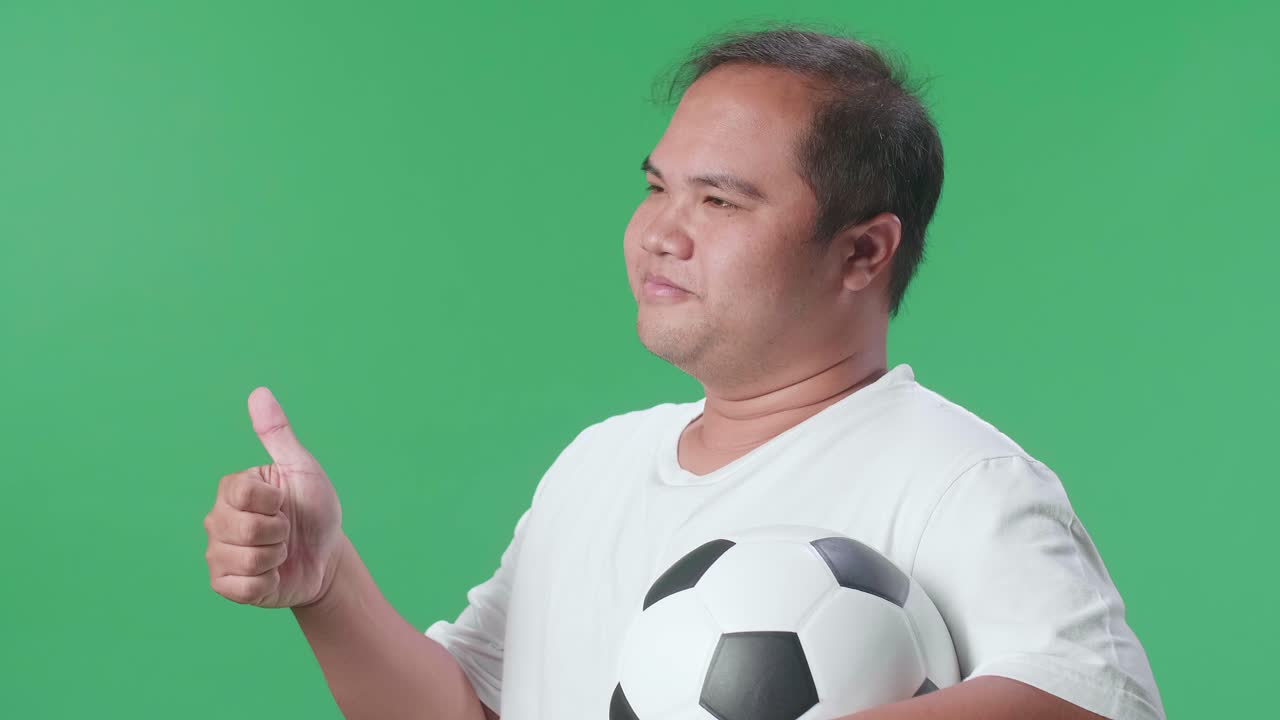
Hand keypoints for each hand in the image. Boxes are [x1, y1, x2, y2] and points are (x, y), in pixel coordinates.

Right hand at [204, 387, 344, 608]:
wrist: (326, 557)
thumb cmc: (314, 510)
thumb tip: (259, 392)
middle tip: (286, 531)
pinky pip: (243, 587)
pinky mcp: (224, 584)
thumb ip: (278, 434)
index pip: (244, 494)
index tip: (284, 502)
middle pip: (245, 529)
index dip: (275, 502)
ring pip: (246, 559)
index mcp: (233, 489)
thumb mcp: (302, 469)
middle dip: (279, 533)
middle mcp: (216, 518)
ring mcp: (217, 553)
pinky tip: (271, 574)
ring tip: (279, 552)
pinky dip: (267, 583)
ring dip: (275, 558)